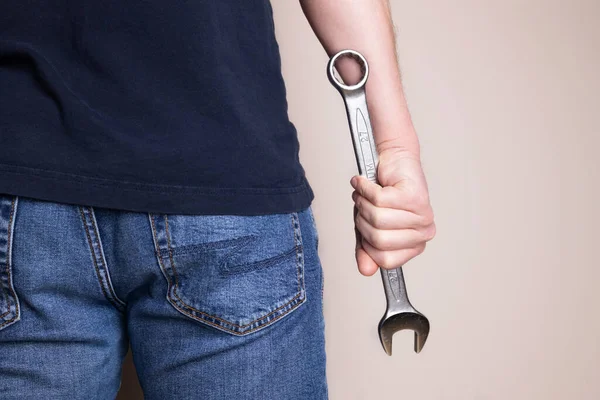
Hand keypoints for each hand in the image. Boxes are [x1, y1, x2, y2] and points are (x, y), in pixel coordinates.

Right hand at [350, 148, 435, 275]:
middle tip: (366, 207)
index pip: (386, 261)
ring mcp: (422, 214)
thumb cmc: (383, 195)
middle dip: (364, 221)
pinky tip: (368, 184)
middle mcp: (424, 232)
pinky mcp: (415, 196)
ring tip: (367, 195)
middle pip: (380, 240)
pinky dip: (366, 189)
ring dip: (364, 203)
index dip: (368, 245)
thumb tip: (366, 270)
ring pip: (378, 218)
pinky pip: (379, 199)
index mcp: (415, 245)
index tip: (368, 228)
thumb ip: (367, 250)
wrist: (392, 162)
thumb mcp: (369, 228)